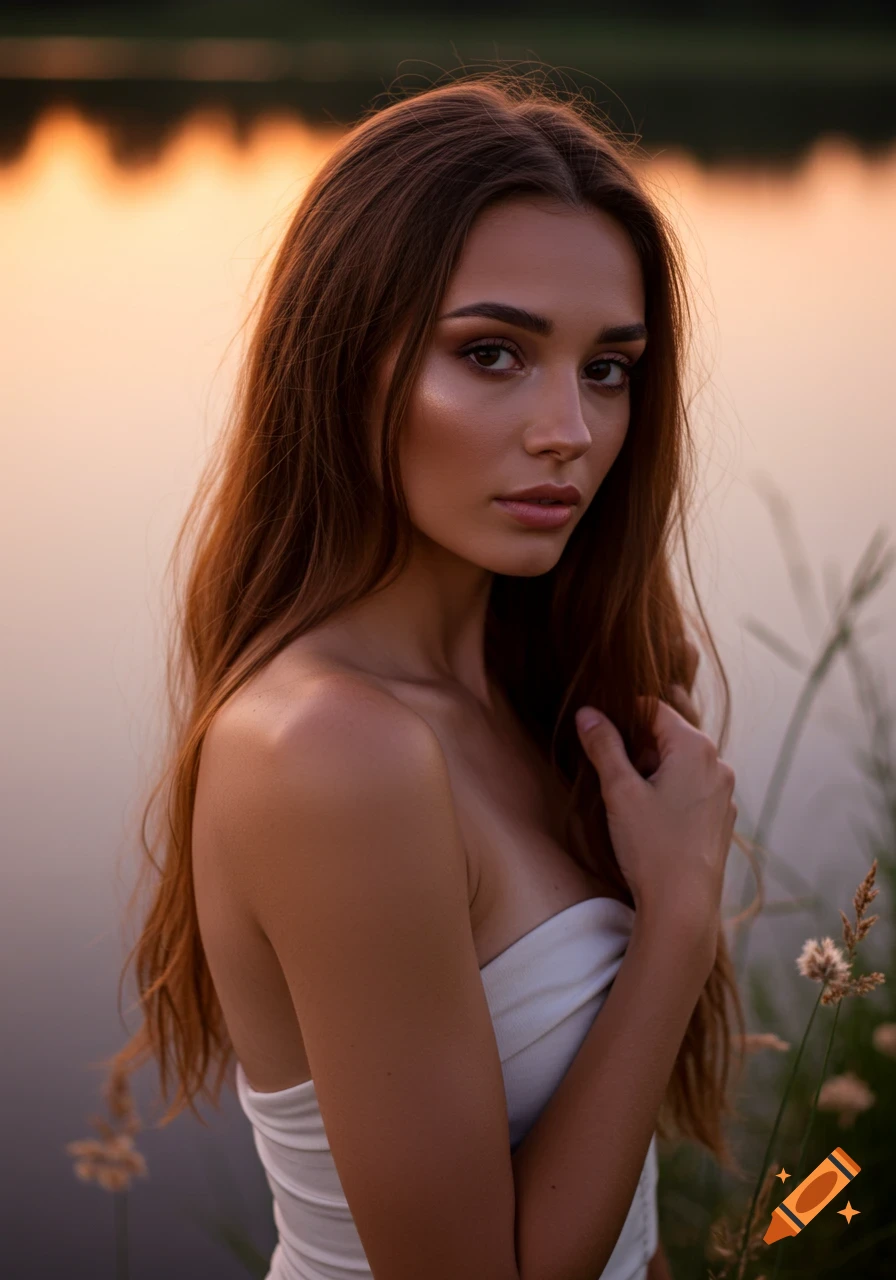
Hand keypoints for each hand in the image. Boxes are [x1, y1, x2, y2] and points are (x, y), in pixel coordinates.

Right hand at [575, 697, 735, 933]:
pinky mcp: (720, 818)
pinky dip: (668, 794)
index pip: (654, 709)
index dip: (622, 717)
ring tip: (630, 805)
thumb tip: (587, 713)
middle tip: (613, 779)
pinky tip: (651, 822)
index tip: (599, 737)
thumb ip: (603, 746)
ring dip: (651, 773)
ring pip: (679, 765)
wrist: (683, 905)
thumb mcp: (619, 791)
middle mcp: (717, 764)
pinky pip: (691, 790)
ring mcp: (723, 793)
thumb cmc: (652, 846)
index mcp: (695, 748)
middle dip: (636, 750)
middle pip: (668, 736)